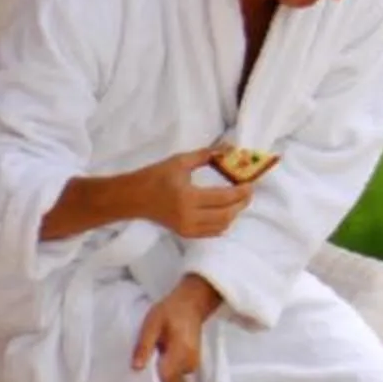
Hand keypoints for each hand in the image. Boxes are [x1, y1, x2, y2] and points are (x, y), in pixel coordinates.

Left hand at [131, 274, 222, 381]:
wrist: (192, 303)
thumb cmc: (170, 311)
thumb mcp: (152, 324)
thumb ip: (144, 346)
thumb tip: (136, 368)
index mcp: (181, 352)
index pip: (164, 378)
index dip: (149, 379)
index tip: (137, 373)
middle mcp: (190, 362)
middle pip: (168, 381)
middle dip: (153, 376)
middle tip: (141, 363)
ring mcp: (193, 364)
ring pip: (172, 378)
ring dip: (159, 372)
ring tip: (149, 359)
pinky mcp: (192, 363)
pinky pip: (176, 373)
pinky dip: (166, 369)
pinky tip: (158, 358)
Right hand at [132, 146, 254, 238]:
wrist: (132, 197)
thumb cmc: (155, 176)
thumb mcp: (180, 161)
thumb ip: (206, 155)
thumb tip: (230, 148)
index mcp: (187, 198)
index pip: (223, 198)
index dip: (241, 192)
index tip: (251, 183)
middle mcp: (188, 217)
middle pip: (226, 215)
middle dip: (242, 203)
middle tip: (248, 191)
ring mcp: (186, 228)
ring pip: (221, 226)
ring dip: (234, 213)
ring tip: (239, 199)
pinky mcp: (184, 233)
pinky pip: (212, 232)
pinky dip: (223, 222)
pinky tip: (226, 211)